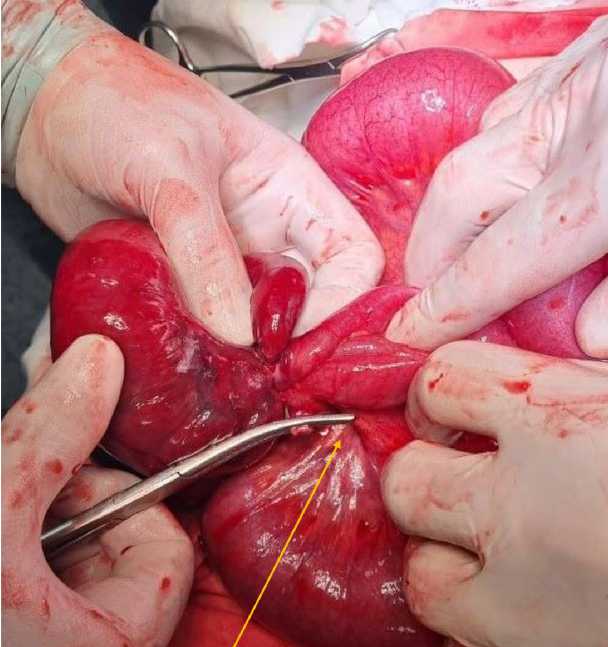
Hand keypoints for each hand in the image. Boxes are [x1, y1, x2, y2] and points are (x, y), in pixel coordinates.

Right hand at [1, 336, 193, 646]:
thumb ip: (46, 441)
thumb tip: (97, 364)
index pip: (165, 547)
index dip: (117, 498)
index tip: (62, 480)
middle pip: (121, 570)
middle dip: (68, 523)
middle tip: (15, 511)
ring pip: (76, 597)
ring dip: (32, 551)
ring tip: (1, 546)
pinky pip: (42, 627)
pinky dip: (16, 585)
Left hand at [13, 7, 382, 344]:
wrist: (49, 115)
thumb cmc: (118, 108)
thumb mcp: (170, 167)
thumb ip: (206, 250)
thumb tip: (241, 335)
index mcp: (292, 192)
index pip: (354, 258)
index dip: (339, 304)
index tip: (289, 334)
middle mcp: (270, 237)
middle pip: (317, 306)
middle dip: (297, 343)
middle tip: (261, 374)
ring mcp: (229, 269)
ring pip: (263, 330)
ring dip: (247, 358)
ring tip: (219, 375)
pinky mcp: (188, 292)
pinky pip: (213, 335)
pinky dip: (205, 355)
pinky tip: (185, 364)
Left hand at [382, 341, 607, 646]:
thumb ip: (606, 385)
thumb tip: (556, 374)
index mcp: (561, 424)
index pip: (443, 383)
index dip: (440, 397)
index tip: (453, 415)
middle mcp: (521, 512)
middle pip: (407, 484)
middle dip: (428, 483)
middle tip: (466, 493)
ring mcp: (523, 611)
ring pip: (422, 582)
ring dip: (452, 573)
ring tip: (501, 571)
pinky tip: (523, 643)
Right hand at [387, 8, 607, 357]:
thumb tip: (591, 337)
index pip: (500, 263)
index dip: (446, 307)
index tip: (406, 336)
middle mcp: (581, 121)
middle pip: (462, 195)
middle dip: (431, 254)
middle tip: (428, 300)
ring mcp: (586, 76)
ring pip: (481, 144)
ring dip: (457, 207)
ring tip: (462, 251)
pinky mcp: (599, 51)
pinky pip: (516, 106)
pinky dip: (495, 154)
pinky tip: (512, 181)